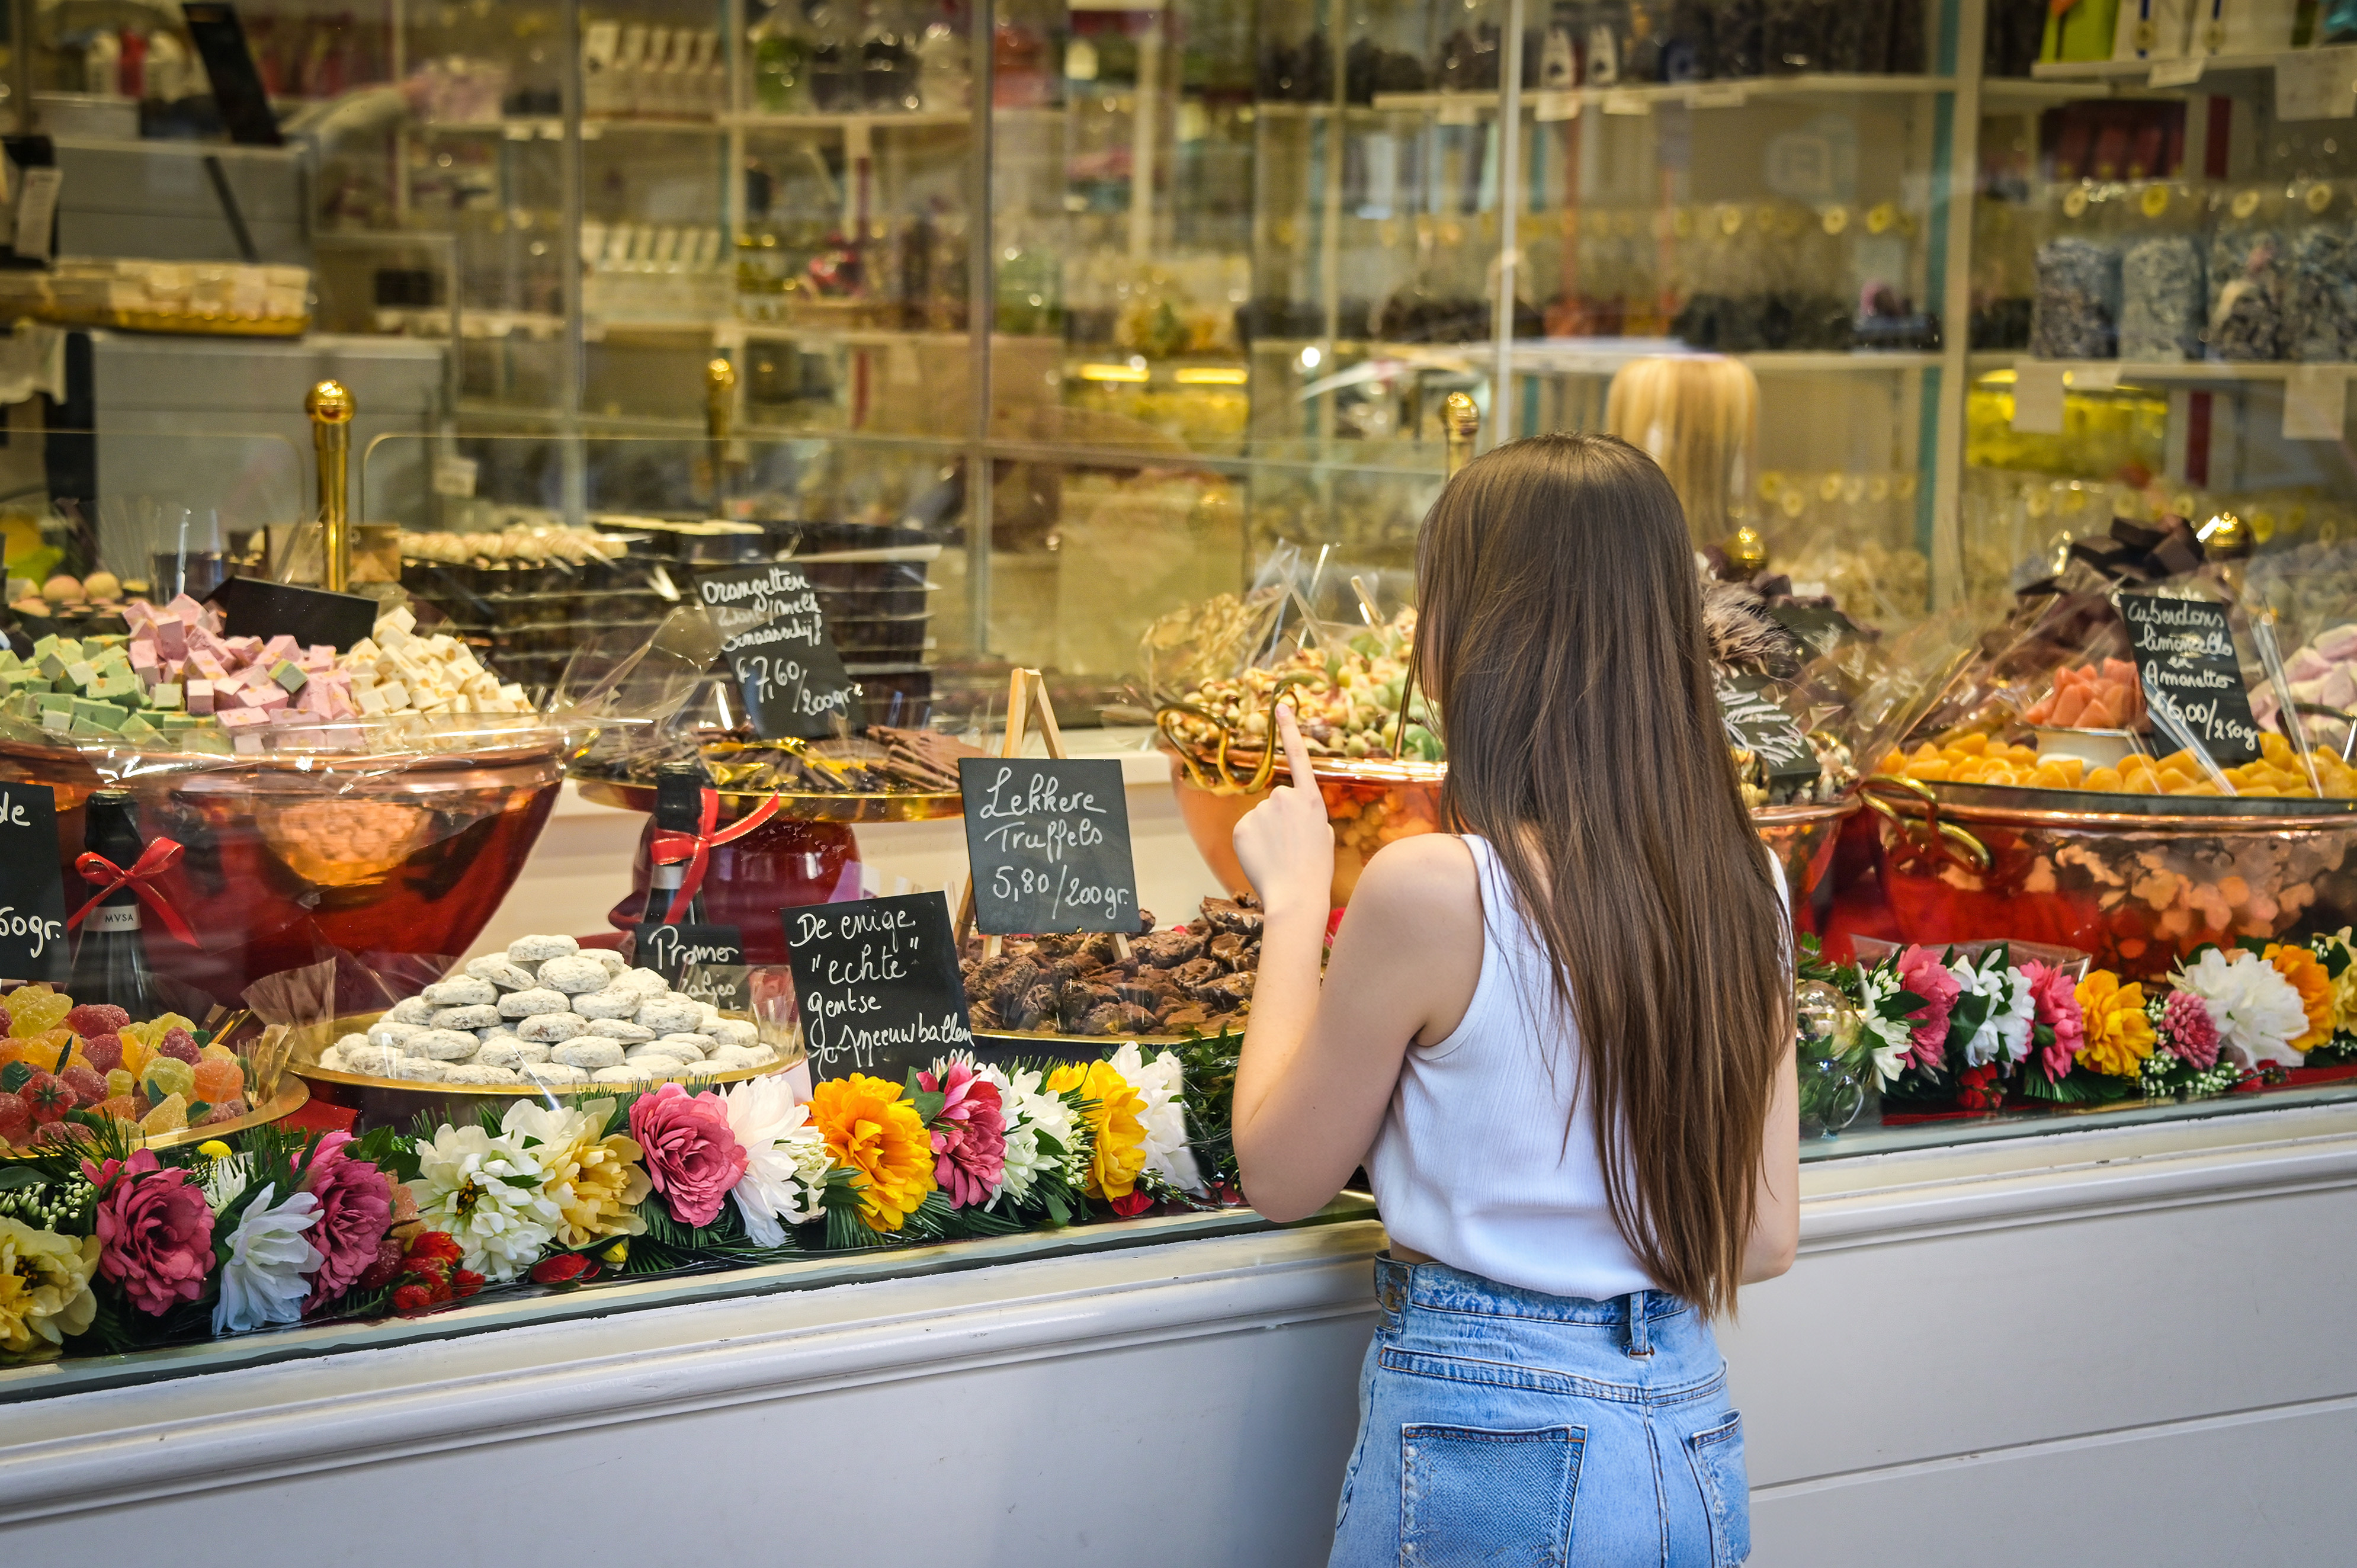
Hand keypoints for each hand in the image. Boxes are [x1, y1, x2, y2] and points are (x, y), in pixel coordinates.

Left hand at [1231, 704, 1334, 920]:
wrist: (1296, 896)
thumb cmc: (1315, 869)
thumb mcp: (1322, 834)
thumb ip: (1307, 814)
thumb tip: (1291, 812)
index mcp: (1310, 799)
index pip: (1299, 757)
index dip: (1289, 731)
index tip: (1280, 706)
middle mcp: (1284, 797)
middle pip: (1277, 801)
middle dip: (1281, 819)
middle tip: (1291, 846)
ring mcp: (1261, 811)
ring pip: (1261, 817)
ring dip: (1267, 833)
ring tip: (1278, 855)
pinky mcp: (1241, 826)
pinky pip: (1246, 830)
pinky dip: (1252, 843)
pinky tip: (1263, 858)